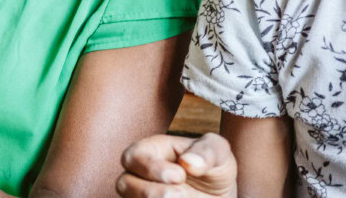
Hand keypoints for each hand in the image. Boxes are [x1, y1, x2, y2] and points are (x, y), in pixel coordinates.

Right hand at [117, 133, 236, 196]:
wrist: (221, 196)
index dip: (151, 168)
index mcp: (150, 151)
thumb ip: (206, 152)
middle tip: (181, 195)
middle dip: (151, 192)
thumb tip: (188, 162)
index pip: (133, 157)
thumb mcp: (218, 152)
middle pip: (124, 184)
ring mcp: (141, 196)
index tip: (179, 176)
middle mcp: (139, 175)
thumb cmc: (215, 167)